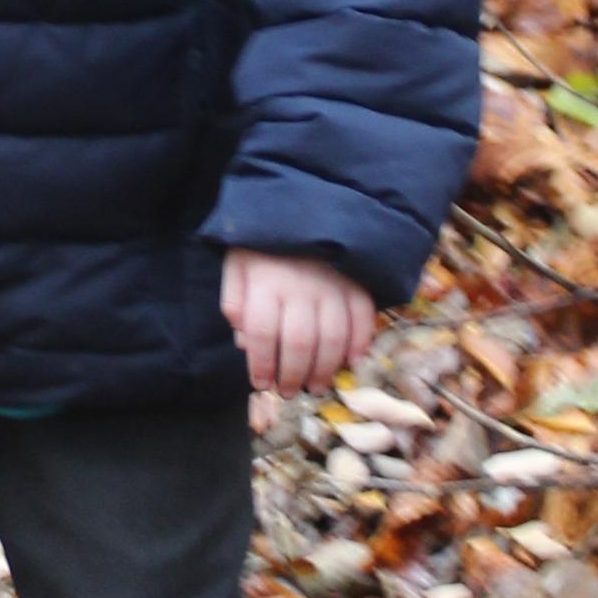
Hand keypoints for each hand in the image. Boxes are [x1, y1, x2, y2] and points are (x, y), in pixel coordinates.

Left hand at [222, 246, 376, 399]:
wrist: (303, 205)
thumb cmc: (265, 245)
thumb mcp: (237, 265)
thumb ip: (234, 301)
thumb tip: (244, 341)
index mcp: (264, 281)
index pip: (261, 333)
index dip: (261, 364)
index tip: (260, 384)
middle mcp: (300, 285)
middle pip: (298, 341)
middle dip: (292, 375)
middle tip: (288, 392)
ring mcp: (332, 284)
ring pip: (332, 337)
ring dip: (324, 369)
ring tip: (315, 386)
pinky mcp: (357, 282)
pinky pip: (363, 319)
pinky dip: (359, 344)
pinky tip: (349, 362)